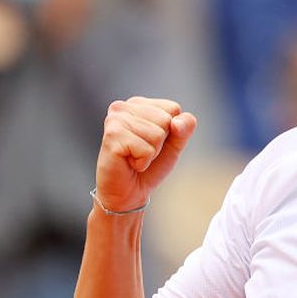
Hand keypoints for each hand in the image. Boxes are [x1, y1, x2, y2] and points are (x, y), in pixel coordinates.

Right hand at [95, 97, 196, 213]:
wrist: (128, 193)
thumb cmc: (150, 166)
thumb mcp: (174, 144)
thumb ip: (184, 127)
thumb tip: (176, 122)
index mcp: (138, 104)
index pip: (173, 108)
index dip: (171, 131)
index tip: (152, 142)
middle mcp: (123, 107)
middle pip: (166, 120)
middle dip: (160, 143)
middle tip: (141, 152)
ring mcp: (115, 120)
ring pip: (157, 134)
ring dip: (150, 153)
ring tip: (134, 157)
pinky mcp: (112, 136)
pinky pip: (146, 149)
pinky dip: (142, 162)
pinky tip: (128, 162)